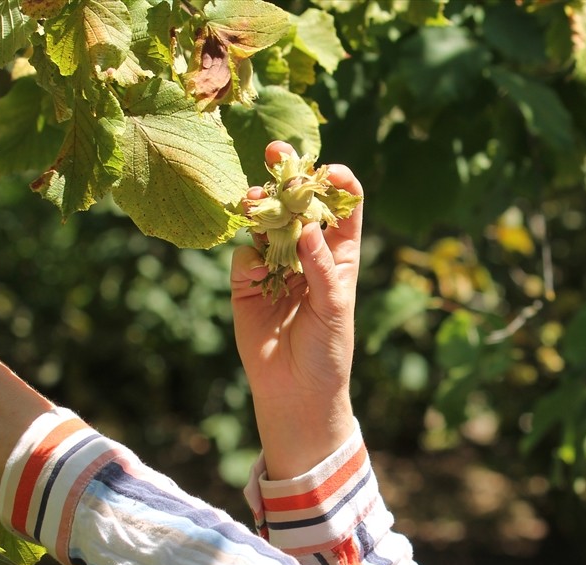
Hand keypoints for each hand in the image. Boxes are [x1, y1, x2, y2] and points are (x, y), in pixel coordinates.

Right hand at [231, 142, 363, 478]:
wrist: (296, 391)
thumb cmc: (328, 351)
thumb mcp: (334, 309)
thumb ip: (321, 268)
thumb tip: (307, 227)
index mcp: (340, 255)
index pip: (342, 208)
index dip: (337, 183)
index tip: (328, 169)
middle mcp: (306, 253)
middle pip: (298, 205)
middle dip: (288, 177)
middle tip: (277, 153)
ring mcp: (274, 265)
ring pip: (265, 223)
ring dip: (260, 207)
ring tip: (255, 199)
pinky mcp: (246, 283)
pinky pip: (244, 255)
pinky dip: (247, 253)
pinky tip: (255, 267)